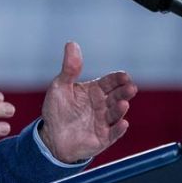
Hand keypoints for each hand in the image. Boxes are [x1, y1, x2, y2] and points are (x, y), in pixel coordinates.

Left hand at [39, 41, 137, 162]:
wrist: (50, 137)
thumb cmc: (56, 110)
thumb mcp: (60, 86)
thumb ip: (70, 68)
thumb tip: (72, 43)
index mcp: (94, 90)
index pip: (109, 82)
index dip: (117, 78)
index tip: (124, 76)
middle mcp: (102, 105)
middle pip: (117, 96)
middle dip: (124, 91)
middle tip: (130, 87)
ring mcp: (104, 122)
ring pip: (116, 114)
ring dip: (120, 109)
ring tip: (123, 104)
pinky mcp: (103, 138)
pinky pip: (113, 134)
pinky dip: (119, 129)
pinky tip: (123, 123)